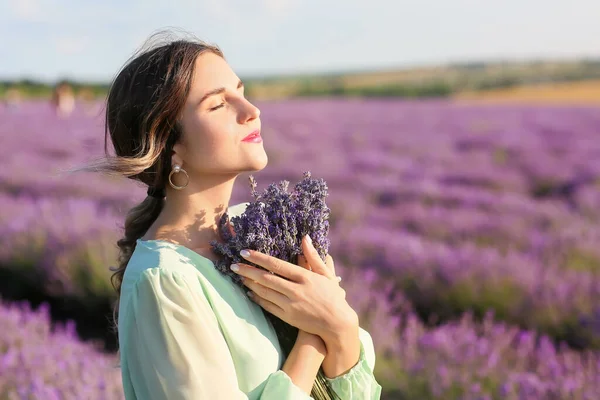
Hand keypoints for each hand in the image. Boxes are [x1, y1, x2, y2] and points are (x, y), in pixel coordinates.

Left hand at [231, 235, 355, 343]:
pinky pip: (268, 306)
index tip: (245, 252)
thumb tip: (305, 238)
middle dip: (248, 270)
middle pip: (266, 278)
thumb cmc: (333, 296)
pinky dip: (257, 298)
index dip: (259, 258)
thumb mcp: (326, 274)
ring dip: (250, 284)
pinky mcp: (287, 317)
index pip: (276, 265)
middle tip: (233, 265)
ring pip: (265, 292)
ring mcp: (290, 305)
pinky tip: (249, 293)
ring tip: (239, 276)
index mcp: (304, 277)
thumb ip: (313, 256)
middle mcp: (295, 290)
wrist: (337, 323)